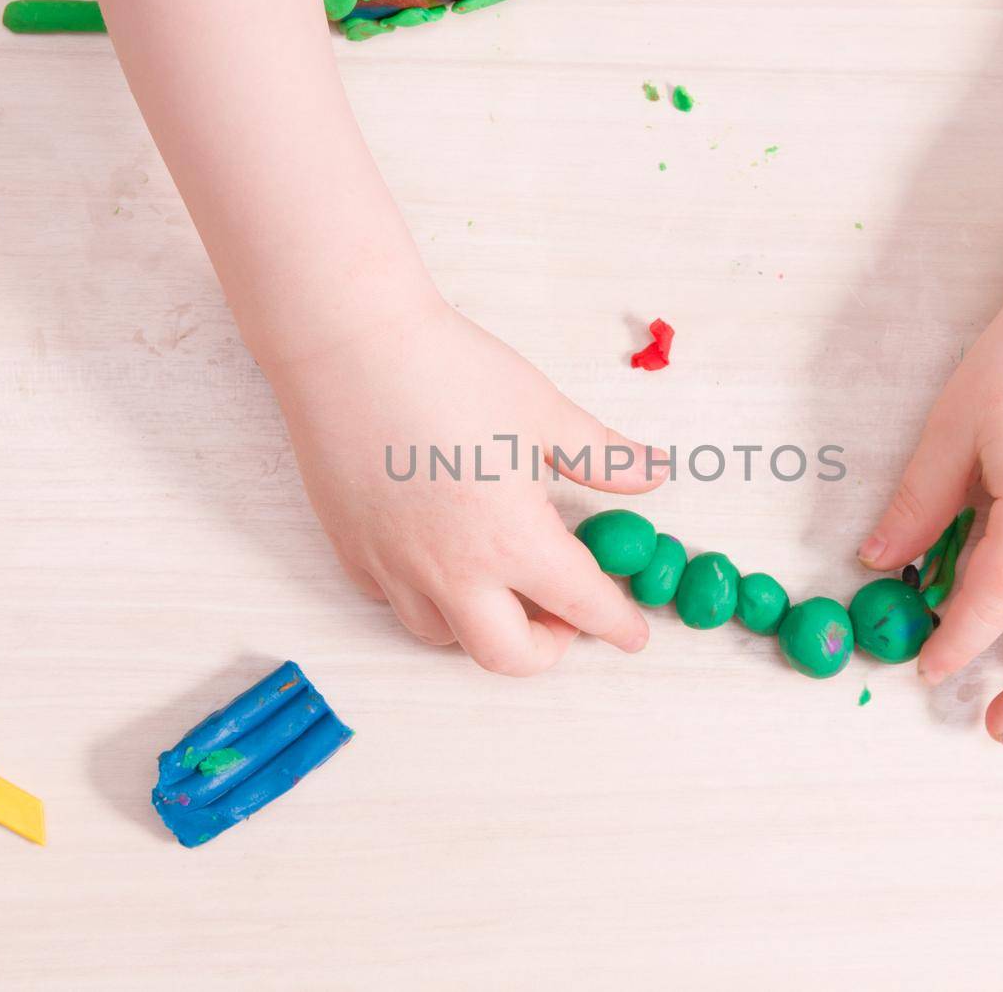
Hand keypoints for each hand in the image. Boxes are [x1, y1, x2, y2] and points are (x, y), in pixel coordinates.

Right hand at [267, 296, 664, 675]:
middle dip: (547, 649)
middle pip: (507, 656)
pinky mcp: (352, 549)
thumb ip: (602, 456)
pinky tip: (441, 561)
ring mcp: (394, 565)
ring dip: (483, 625)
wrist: (350, 345)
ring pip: (444, 636)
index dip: (616, 625)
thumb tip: (652, 473)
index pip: (581, 604)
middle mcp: (452, 570)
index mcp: (513, 540)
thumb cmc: (450, 370)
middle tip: (563, 616)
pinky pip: (394, 601)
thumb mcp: (543, 411)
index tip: (631, 635)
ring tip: (502, 585)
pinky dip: (427, 598)